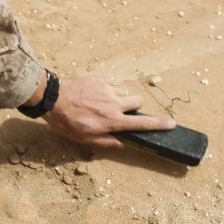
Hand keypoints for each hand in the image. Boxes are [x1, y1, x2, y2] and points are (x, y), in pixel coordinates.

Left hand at [38, 75, 175, 147]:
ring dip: (120, 98)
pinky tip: (95, 94)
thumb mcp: (84, 138)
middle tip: (122, 111)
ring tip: (103, 103)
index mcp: (112, 121)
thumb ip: (105, 141)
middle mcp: (114, 104)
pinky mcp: (100, 79)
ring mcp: (108, 89)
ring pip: (125, 92)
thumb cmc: (66, 122)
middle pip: (138, 101)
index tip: (172, 123)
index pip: (142, 123)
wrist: (52, 99)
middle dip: (134, 106)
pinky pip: (112, 83)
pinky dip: (108, 89)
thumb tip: (121, 144)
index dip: (159, 124)